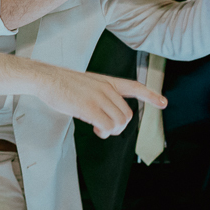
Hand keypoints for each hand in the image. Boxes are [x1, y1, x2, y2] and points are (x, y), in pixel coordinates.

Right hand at [33, 63, 166, 138]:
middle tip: (103, 129)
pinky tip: (95, 130)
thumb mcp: (86, 84)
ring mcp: (99, 97)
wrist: (45, 78)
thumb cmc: (61, 84)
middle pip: (127, 114)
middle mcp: (106, 88)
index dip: (150, 95)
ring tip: (98, 129)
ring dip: (111, 131)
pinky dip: (104, 132)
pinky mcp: (89, 107)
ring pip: (120, 122)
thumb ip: (99, 95)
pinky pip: (107, 125)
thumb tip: (103, 117)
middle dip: (119, 126)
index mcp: (106, 81)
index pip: (134, 86)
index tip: (163, 103)